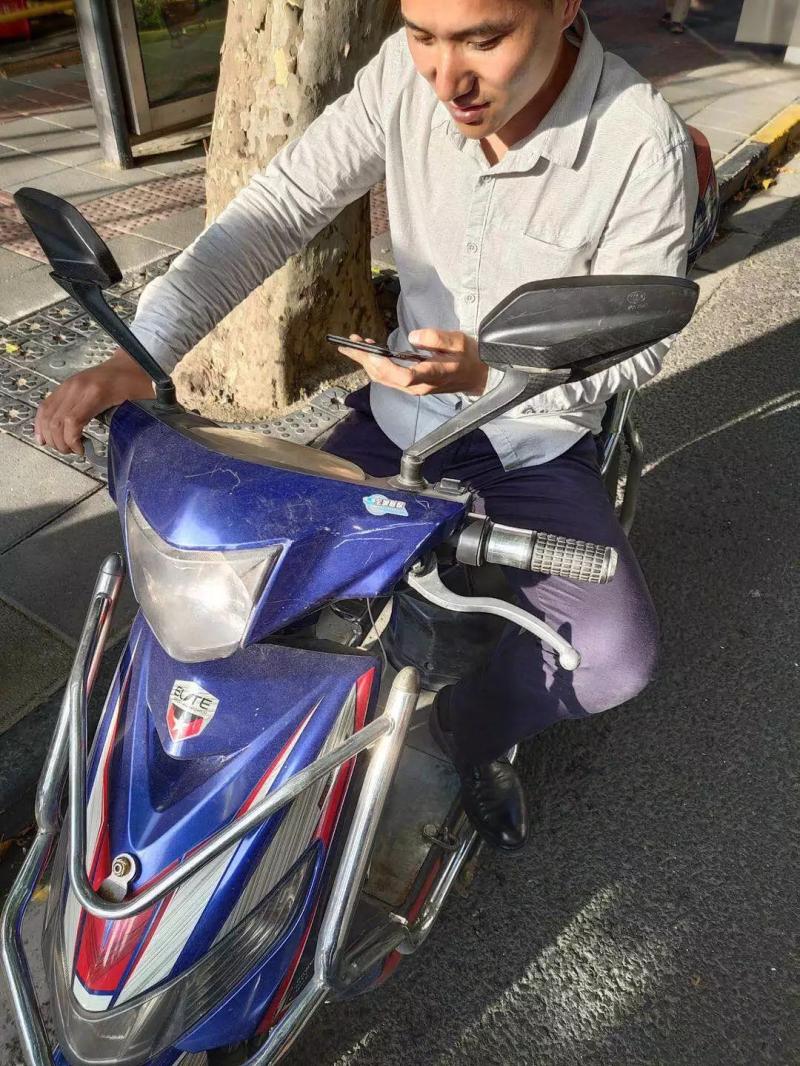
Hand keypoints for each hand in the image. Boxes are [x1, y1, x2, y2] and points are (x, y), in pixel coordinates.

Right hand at [34, 347, 153, 454]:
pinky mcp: (65, 386)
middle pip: (56, 420)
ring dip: (49, 435)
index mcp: (96, 392)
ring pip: (47, 414)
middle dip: (60, 442)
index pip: (72, 421)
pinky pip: (46, 405)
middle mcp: (77, 387)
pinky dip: (42, 422)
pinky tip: (43, 436)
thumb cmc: (136, 382)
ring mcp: (68, 385)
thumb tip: (123, 446)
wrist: (129, 362)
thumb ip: (130, 422)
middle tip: (72, 451)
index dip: (71, 441)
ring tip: (62, 446)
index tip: (81, 451)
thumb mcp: (137, 405)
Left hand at [337, 329, 488, 396]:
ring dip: (367, 363)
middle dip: (365, 360)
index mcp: (431, 375)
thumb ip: (437, 339)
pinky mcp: (411, 385)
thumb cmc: (469, 357)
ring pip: (383, 379)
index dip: (384, 365)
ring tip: (355, 345)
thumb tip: (413, 337)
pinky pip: (388, 378)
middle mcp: (418, 386)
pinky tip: (370, 354)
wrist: (478, 376)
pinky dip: (375, 366)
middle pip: (385, 377)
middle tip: (350, 342)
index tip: (369, 350)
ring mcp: (414, 388)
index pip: (404, 376)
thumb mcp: (458, 342)